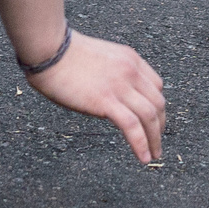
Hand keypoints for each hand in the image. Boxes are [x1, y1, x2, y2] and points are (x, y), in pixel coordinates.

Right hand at [26, 31, 167, 163]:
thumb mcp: (99, 59)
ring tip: (153, 154)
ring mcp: (120, 86)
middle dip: (160, 125)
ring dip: (155, 139)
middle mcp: (130, 71)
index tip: (153, 119)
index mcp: (129, 59)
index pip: (156, 85)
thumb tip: (109, 98)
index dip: (157, 105)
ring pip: (149, 116)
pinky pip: (132, 126)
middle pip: (158, 102)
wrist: (48, 50)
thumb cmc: (62, 54)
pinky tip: (143, 157)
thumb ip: (111, 75)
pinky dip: (141, 144)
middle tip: (156, 140)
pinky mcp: (106, 101)